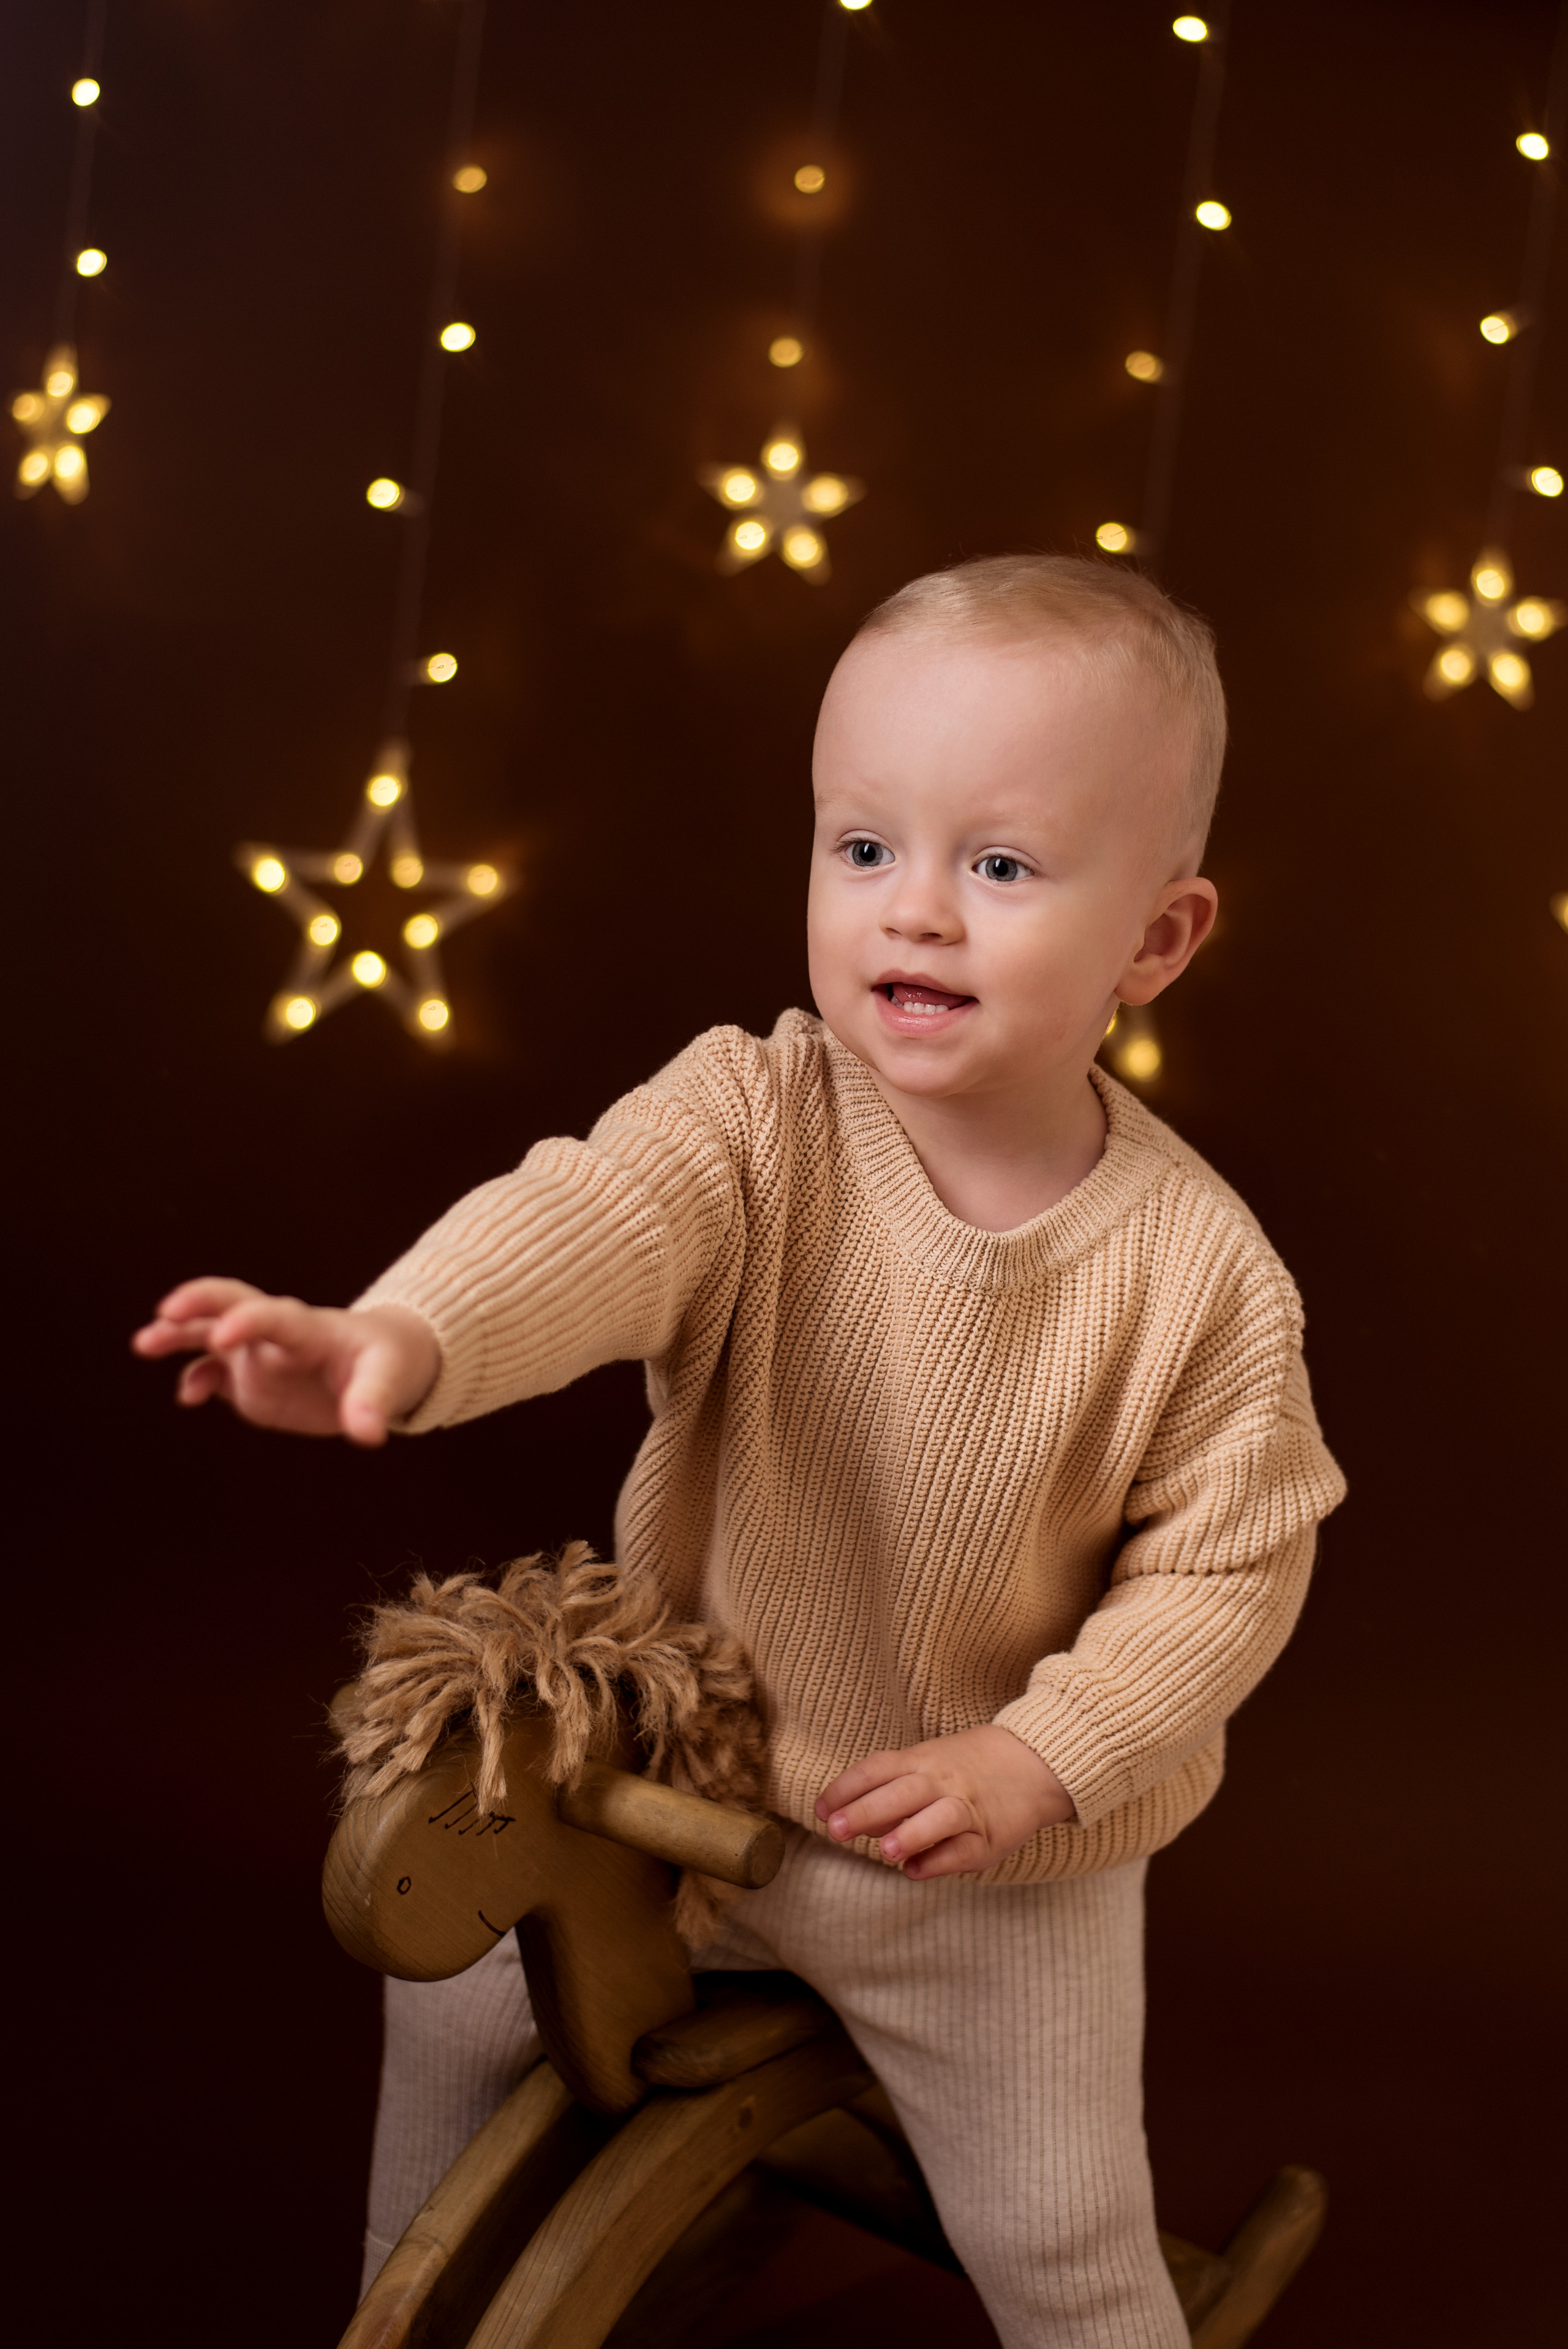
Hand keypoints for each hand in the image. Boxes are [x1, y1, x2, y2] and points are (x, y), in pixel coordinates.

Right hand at [131, 1278, 440, 1447]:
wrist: (385, 1364)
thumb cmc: (389, 1363)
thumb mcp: (389, 1380)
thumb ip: (373, 1404)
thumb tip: (368, 1434)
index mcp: (309, 1327)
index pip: (273, 1315)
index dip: (247, 1321)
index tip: (222, 1338)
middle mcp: (276, 1335)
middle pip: (230, 1302)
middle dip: (199, 1302)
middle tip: (165, 1311)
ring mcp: (258, 1355)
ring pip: (208, 1334)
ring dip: (177, 1335)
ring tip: (144, 1344)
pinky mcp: (249, 1379)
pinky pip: (213, 1374)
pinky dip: (196, 1381)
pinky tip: (187, 1397)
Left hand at [815, 1725, 1075, 1880]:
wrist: (1033, 1762)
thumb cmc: (966, 1767)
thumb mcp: (927, 1764)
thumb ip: (889, 1790)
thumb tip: (851, 1820)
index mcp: (922, 1760)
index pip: (877, 1769)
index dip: (846, 1787)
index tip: (820, 1809)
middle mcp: (943, 1781)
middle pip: (903, 1792)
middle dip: (867, 1810)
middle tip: (835, 1830)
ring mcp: (968, 1808)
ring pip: (940, 1817)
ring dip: (912, 1833)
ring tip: (886, 1852)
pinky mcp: (990, 1837)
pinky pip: (964, 1850)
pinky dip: (940, 1861)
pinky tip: (914, 1871)